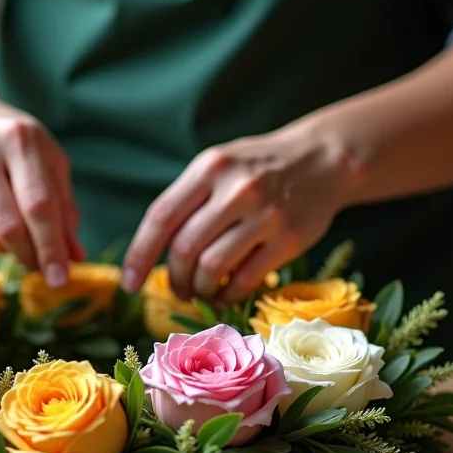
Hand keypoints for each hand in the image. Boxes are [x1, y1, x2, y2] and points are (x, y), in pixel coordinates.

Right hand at [0, 90, 84, 285]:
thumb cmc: (10, 142)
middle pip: (9, 227)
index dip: (51, 248)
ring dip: (1, 250)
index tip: (61, 280)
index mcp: (20, 139)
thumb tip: (75, 257)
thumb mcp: (45, 160)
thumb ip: (63, 206)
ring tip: (8, 235)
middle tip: (37, 266)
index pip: (39, 205)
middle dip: (29, 256)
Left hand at [121, 127, 354, 302]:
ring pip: (212, 268)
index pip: (162, 217)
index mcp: (210, 168)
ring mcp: (265, 215)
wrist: (323, 159)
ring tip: (200, 292)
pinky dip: (228, 293)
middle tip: (176, 289)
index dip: (140, 255)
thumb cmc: (259, 167)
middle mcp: (236, 189)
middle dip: (173, 278)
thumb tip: (150, 251)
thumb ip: (188, 199)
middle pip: (185, 248)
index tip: (129, 283)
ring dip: (199, 290)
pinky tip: (226, 292)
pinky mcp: (289, 239)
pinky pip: (246, 278)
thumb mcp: (219, 165)